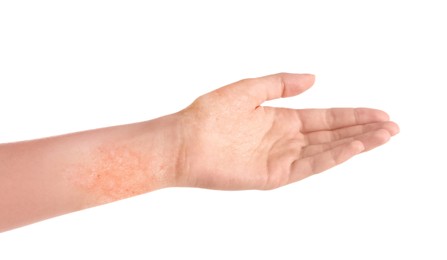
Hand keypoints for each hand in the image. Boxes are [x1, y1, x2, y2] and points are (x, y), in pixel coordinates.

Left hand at [174, 73, 398, 189]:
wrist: (183, 141)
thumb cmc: (209, 114)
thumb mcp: (248, 88)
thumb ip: (281, 83)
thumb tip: (314, 79)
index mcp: (282, 119)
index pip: (325, 118)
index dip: (353, 115)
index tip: (379, 113)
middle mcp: (285, 140)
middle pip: (332, 135)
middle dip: (363, 130)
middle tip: (392, 126)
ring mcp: (281, 159)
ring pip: (326, 151)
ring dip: (356, 144)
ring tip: (383, 136)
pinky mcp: (273, 176)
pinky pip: (309, 165)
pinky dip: (332, 157)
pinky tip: (353, 148)